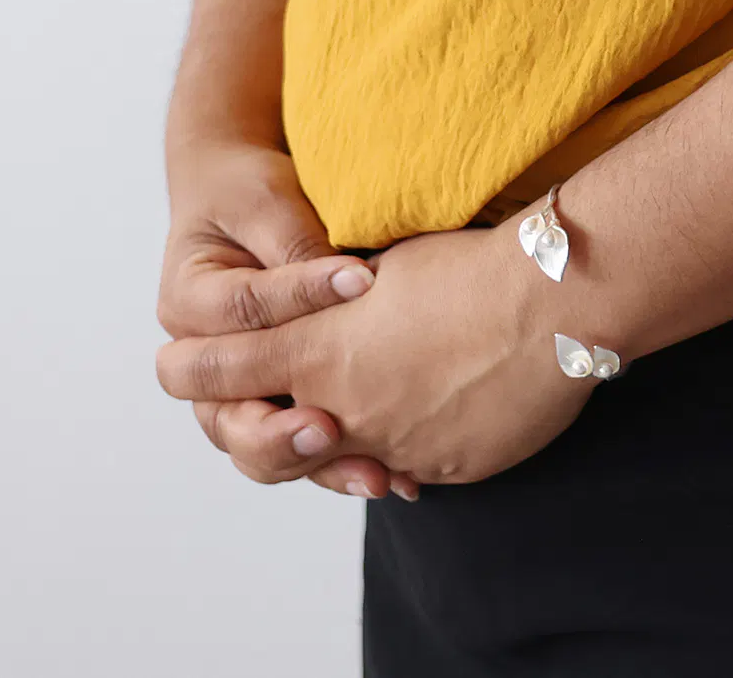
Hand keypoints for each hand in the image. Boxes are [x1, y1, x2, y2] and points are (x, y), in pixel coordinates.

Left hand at [156, 214, 598, 489]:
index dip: (189, 368)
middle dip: (260, 428)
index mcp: (317, 353)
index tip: (173, 364)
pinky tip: (434, 412)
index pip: (219, 370)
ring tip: (361, 413)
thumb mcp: (381, 267)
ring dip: (340, 442)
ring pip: (341, 461)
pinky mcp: (448, 466)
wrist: (559, 301)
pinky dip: (408, 446)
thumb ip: (331, 294)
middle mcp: (343, 411)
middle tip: (270, 409)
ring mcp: (395, 447)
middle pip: (265, 445)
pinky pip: (409, 468)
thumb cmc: (471, 265)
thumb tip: (317, 298)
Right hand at [160, 132, 408, 500]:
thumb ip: (294, 241)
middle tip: (331, 425)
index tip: (363, 278)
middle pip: (225, 417)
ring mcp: (241, 391)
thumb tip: (346, 282)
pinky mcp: (283, 401)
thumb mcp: (265, 199)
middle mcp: (206, 359)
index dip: (299, 293)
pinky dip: (345, 463)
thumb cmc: (248, 192)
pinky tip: (397, 475)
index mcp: (189, 302)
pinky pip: (304, 444)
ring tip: (376, 472)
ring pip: (262, 448)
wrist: (241, 203)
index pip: (241, 310)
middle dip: (276, 431)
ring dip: (316, 464)